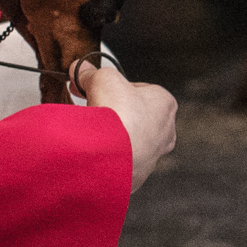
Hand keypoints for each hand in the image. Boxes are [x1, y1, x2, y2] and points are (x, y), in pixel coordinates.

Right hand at [81, 61, 177, 191]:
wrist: (109, 154)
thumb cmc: (118, 115)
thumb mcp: (102, 79)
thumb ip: (92, 74)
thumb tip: (80, 70)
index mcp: (166, 104)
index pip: (142, 90)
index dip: (118, 89)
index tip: (101, 91)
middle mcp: (165, 132)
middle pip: (137, 117)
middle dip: (116, 114)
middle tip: (96, 111)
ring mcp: (153, 157)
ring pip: (130, 142)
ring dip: (112, 137)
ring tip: (93, 133)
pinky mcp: (137, 176)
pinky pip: (121, 163)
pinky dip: (108, 157)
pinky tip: (95, 152)